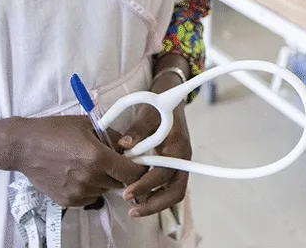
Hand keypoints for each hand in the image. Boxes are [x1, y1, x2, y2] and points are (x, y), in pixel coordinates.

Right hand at [10, 116, 144, 207]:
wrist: (24, 146)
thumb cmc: (55, 130)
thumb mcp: (87, 124)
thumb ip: (111, 135)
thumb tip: (128, 144)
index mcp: (98, 157)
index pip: (132, 173)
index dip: (138, 168)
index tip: (138, 162)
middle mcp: (90, 178)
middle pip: (120, 183)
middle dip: (120, 173)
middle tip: (111, 160)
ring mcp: (78, 192)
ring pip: (104, 190)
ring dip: (104, 180)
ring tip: (89, 165)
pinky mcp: (68, 201)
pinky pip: (89, 197)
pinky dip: (90, 188)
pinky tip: (78, 174)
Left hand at [117, 79, 191, 217]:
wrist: (171, 96)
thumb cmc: (160, 105)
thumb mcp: (148, 113)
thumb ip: (137, 130)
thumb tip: (123, 146)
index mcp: (178, 146)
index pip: (165, 173)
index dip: (146, 185)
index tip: (127, 191)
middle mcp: (182, 159)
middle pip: (175, 192)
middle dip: (154, 204)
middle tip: (132, 209)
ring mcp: (179, 164)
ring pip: (173, 192)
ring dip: (154, 203)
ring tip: (133, 209)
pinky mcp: (172, 166)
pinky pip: (167, 187)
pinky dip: (154, 195)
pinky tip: (138, 197)